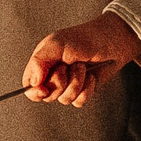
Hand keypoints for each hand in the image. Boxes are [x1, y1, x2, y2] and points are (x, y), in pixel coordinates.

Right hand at [25, 14, 140, 106]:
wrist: (111, 41)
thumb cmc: (82, 38)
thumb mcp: (56, 44)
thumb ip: (39, 62)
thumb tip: (32, 83)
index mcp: (42, 63)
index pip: (29, 85)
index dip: (34, 91)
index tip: (43, 89)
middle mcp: (53, 76)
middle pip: (47, 96)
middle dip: (59, 82)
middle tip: (67, 65)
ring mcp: (69, 84)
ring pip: (64, 100)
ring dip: (75, 83)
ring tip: (82, 67)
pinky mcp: (83, 91)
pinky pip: (79, 102)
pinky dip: (86, 89)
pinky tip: (91, 76)